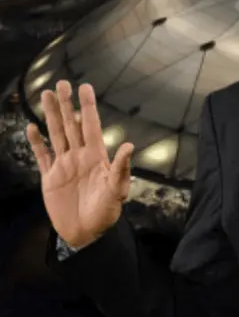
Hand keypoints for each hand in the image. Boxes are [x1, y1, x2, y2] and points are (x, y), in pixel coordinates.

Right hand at [26, 81, 133, 249]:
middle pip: (70, 125)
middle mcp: (79, 156)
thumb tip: (128, 146)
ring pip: (55, 134)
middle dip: (65, 104)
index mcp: (96, 156)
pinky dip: (36, 142)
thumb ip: (120, 168)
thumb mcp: (117, 190)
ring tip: (45, 95)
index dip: (87, 107)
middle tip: (60, 83)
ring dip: (51, 115)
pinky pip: (42, 156)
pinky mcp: (50, 178)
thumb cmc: (106, 212)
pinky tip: (32, 126)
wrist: (86, 233)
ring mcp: (63, 165)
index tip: (84, 86)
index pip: (90, 126)